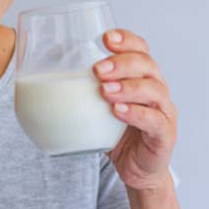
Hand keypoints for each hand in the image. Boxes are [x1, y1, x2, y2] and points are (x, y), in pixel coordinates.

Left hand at [93, 29, 176, 190]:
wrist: (136, 170)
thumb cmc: (117, 134)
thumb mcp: (97, 107)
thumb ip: (82, 89)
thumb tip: (44, 68)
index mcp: (142, 77)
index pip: (140, 49)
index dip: (127, 40)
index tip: (106, 38)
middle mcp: (157, 90)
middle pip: (147, 65)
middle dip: (122, 63)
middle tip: (99, 70)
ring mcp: (164, 112)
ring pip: (153, 90)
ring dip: (128, 87)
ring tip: (105, 91)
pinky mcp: (164, 134)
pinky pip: (154, 120)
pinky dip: (136, 113)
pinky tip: (118, 111)